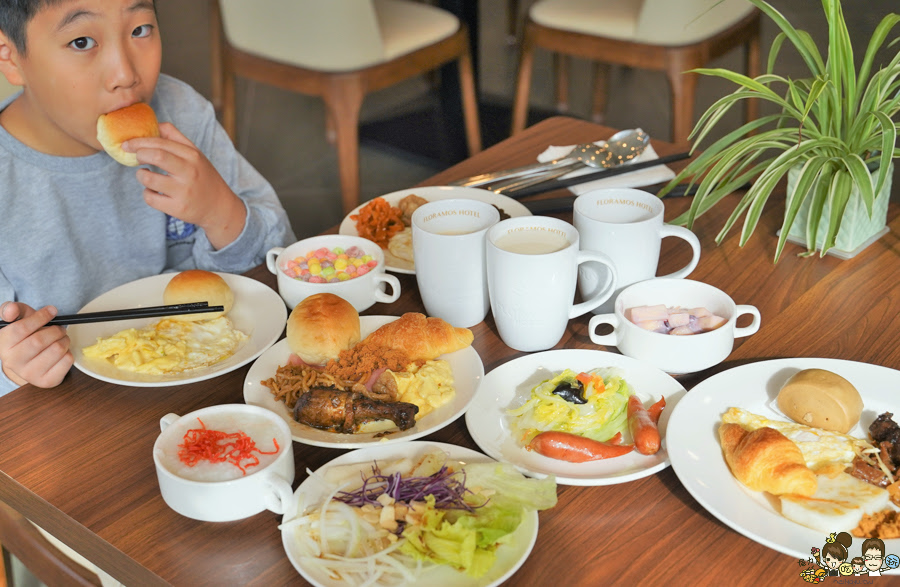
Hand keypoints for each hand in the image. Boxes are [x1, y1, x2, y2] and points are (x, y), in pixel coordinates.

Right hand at [0, 302, 72, 387]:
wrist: (30, 361)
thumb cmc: (25, 335)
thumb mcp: (17, 319)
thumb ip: (12, 310)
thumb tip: (11, 310)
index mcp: (3, 345)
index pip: (21, 328)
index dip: (40, 317)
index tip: (52, 311)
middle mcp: (13, 362)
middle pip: (39, 341)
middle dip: (55, 330)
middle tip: (59, 328)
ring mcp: (29, 374)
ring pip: (57, 349)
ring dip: (65, 340)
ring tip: (61, 339)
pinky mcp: (46, 381)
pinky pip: (67, 361)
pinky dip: (69, 352)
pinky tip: (61, 352)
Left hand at [124, 123, 246, 248]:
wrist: (219, 207)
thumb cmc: (203, 177)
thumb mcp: (196, 154)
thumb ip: (176, 138)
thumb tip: (156, 124)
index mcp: (192, 156)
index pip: (161, 143)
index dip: (140, 141)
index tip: (128, 143)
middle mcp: (189, 172)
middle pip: (156, 156)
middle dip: (139, 154)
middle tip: (135, 157)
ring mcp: (184, 191)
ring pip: (148, 179)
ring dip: (141, 175)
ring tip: (146, 175)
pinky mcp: (178, 208)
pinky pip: (150, 198)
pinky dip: (147, 193)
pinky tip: (154, 191)